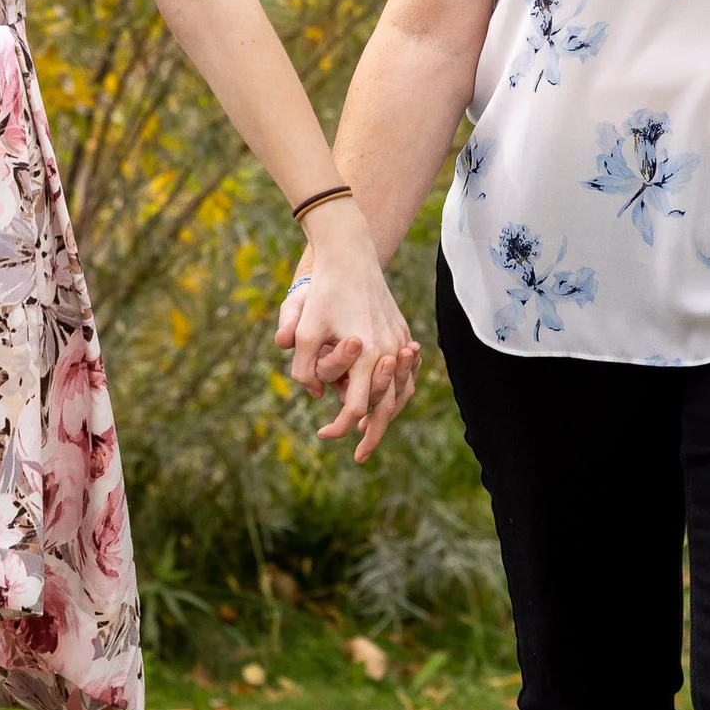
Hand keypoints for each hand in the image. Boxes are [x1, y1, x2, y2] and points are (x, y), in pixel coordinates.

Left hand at [278, 208, 421, 465]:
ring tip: (371, 431)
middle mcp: (388, 351)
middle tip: (358, 455)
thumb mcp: (305, 327)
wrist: (351, 254)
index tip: (322, 435)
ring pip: (402, 391)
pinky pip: (406, 372)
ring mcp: (398, 341)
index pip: (355, 407)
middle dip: (373, 435)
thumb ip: (304, 365)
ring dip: (389, 414)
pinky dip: (397, 391)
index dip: (339, 428)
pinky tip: (383, 397)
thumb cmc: (324, 292)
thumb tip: (311, 392)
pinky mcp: (400, 331)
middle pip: (386, 407)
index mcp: (366, 355)